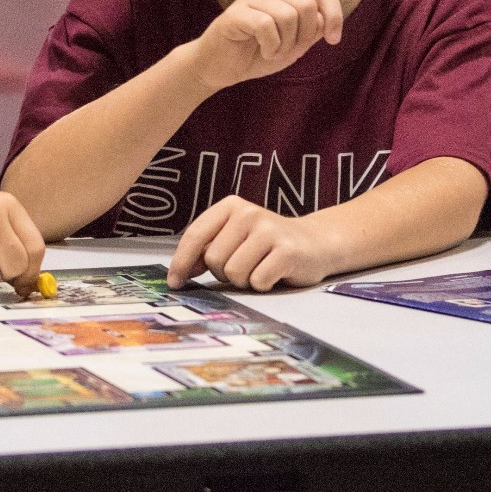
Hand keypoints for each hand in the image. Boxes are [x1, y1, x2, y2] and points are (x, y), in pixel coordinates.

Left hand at [167, 196, 337, 291]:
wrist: (315, 243)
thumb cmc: (266, 245)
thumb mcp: (234, 238)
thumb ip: (207, 249)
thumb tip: (179, 273)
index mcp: (230, 206)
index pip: (195, 235)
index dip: (181, 262)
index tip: (175, 282)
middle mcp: (249, 213)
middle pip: (213, 260)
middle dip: (223, 273)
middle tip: (244, 266)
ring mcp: (270, 230)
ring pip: (234, 273)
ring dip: (243, 280)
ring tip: (259, 268)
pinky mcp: (288, 251)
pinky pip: (257, 282)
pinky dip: (262, 285)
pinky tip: (274, 273)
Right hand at [188, 0, 342, 90]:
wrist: (221, 68)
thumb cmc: (258, 53)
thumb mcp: (295, 44)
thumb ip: (312, 30)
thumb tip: (324, 18)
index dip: (334, 14)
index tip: (333, 39)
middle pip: (307, 5)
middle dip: (304, 35)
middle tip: (287, 49)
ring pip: (288, 16)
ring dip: (285, 44)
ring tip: (272, 50)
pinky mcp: (236, 13)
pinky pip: (266, 26)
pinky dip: (271, 46)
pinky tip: (262, 50)